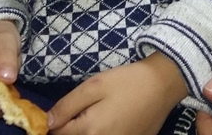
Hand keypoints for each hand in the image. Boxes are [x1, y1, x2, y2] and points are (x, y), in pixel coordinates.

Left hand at [49, 51, 187, 134]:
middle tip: (82, 111)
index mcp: (91, 130)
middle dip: (70, 129)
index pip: (58, 133)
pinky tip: (112, 121)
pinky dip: (103, 134)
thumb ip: (68, 105)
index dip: (54, 122)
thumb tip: (48, 122)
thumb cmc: (128, 82)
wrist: (164, 84)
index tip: (61, 111)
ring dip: (87, 132)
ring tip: (98, 115)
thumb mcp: (94, 86)